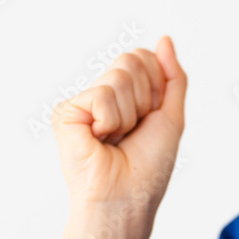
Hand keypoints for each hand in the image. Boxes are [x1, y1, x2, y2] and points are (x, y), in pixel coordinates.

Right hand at [52, 35, 186, 222]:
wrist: (127, 199)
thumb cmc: (147, 169)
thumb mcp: (171, 116)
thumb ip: (173, 76)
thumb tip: (165, 39)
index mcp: (124, 94)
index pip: (143, 58)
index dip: (156, 88)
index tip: (149, 119)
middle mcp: (101, 95)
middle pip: (131, 60)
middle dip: (145, 99)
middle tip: (132, 132)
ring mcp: (82, 103)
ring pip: (119, 77)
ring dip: (129, 115)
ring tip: (115, 140)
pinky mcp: (66, 112)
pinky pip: (102, 95)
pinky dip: (111, 121)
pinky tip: (99, 141)